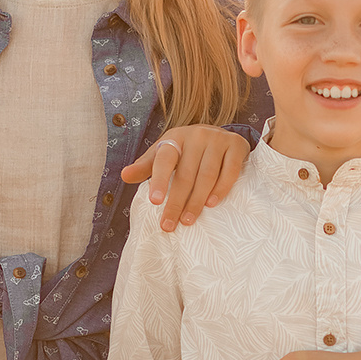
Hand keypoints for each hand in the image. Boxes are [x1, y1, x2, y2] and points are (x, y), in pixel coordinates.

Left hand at [121, 126, 250, 230]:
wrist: (219, 134)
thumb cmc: (186, 150)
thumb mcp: (164, 154)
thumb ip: (145, 167)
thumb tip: (124, 176)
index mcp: (175, 138)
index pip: (164, 160)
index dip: (159, 180)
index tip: (154, 202)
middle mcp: (196, 136)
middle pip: (185, 174)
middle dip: (176, 202)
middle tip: (169, 225)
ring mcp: (218, 139)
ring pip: (206, 175)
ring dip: (197, 200)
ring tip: (188, 220)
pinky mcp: (237, 146)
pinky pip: (230, 171)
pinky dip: (221, 188)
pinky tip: (212, 204)